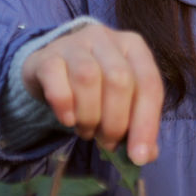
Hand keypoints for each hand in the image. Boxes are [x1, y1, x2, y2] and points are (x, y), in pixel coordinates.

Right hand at [21, 24, 163, 164]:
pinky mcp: (47, 56)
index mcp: (134, 47)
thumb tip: (146, 154)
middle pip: (119, 80)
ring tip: (87, 131)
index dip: (146, 122)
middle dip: (116, 122)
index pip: (149, 83)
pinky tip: (68, 119)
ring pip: (88, 78)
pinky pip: (57, 81)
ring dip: (89, 117)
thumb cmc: (95, 86)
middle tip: (108, 143)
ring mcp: (75, 43)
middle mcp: (106, 39)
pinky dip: (65, 106)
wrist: (51, 68)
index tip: (138, 156)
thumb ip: (137, 124)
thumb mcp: (121, 100)